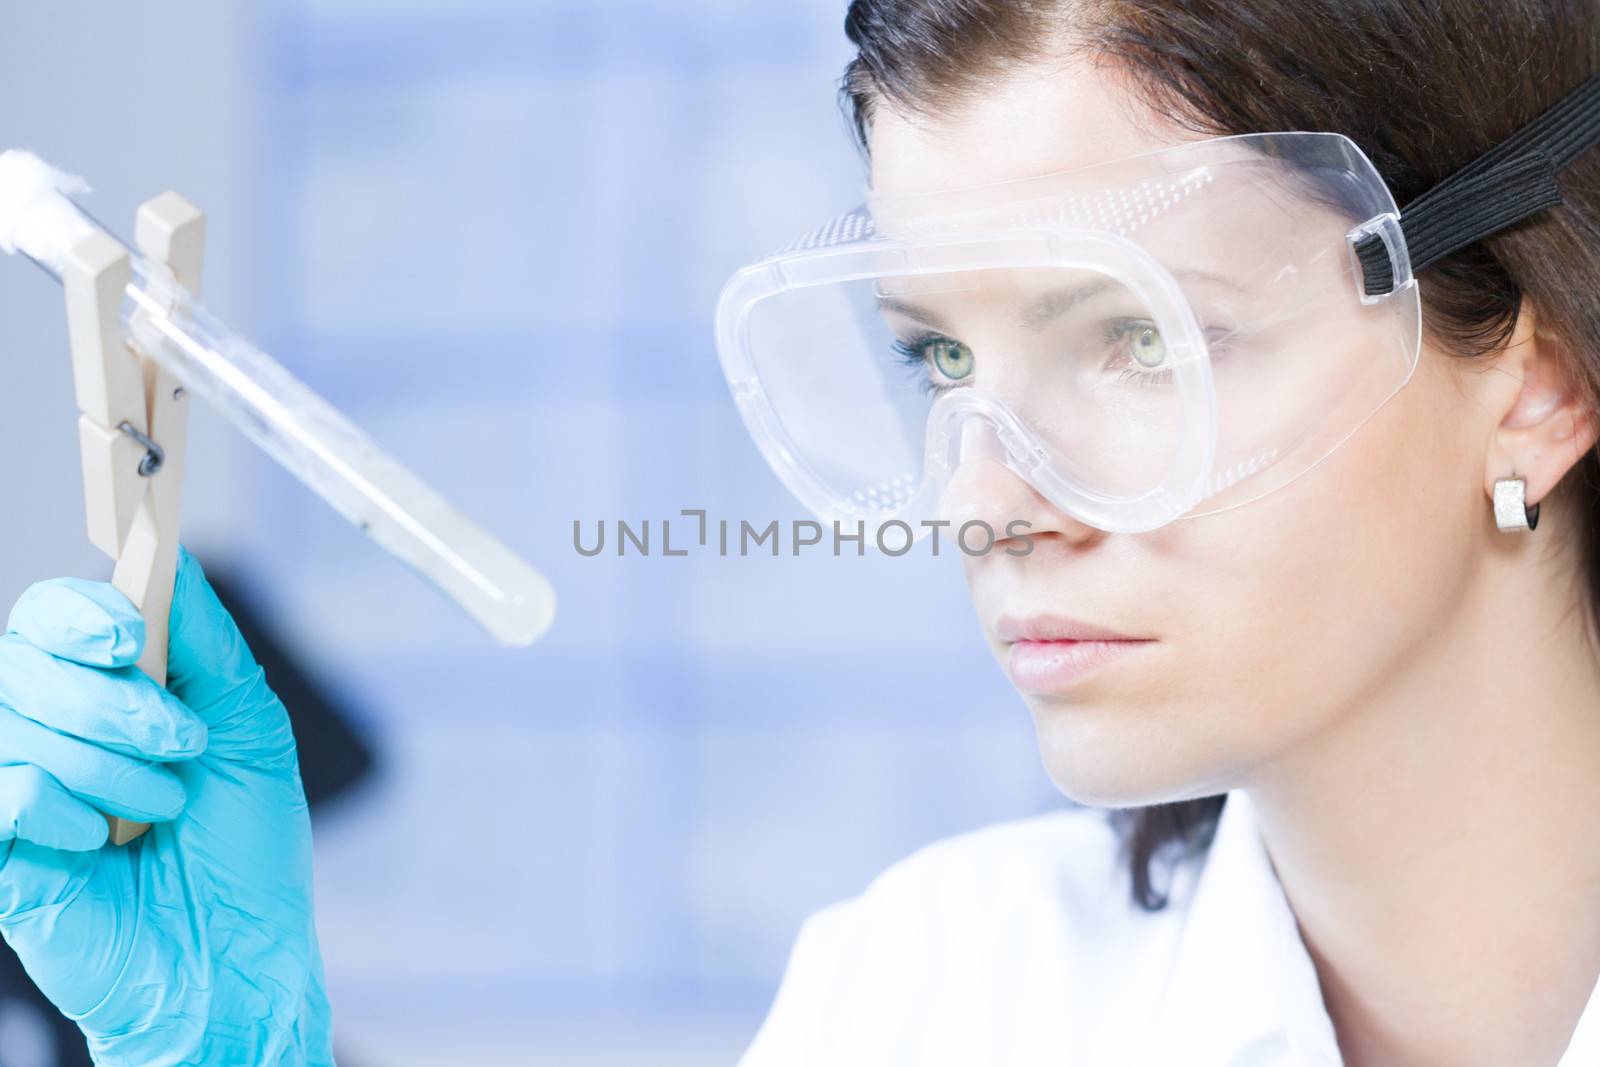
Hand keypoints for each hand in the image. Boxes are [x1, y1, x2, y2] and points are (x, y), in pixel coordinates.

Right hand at [0, 548, 332, 1065]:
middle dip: (112, 697)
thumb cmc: (246, 850)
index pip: (52, 617)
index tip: (127, 636)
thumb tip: (174, 557)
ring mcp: (16, 789)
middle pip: (24, 657)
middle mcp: (49, 731)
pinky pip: (0, 790)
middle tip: (180, 742)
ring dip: (106, 760)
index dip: (79, 611)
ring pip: (14, 719)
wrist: (236, 961)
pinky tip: (98, 842)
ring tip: (162, 806)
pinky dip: (57, 806)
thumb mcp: (247, 729)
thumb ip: (206, 642)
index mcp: (105, 694)